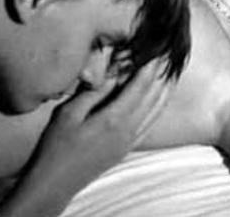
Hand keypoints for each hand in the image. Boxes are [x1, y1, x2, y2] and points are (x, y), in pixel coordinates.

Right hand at [23, 59, 173, 195]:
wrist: (56, 182)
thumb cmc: (56, 146)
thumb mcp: (68, 114)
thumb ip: (93, 92)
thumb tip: (113, 73)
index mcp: (114, 118)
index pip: (140, 85)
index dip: (151, 65)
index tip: (159, 48)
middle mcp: (128, 130)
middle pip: (154, 95)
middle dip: (163, 73)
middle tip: (170, 54)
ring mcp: (130, 141)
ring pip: (157, 109)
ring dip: (166, 88)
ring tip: (173, 70)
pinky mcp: (128, 148)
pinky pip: (151, 123)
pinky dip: (160, 106)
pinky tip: (162, 98)